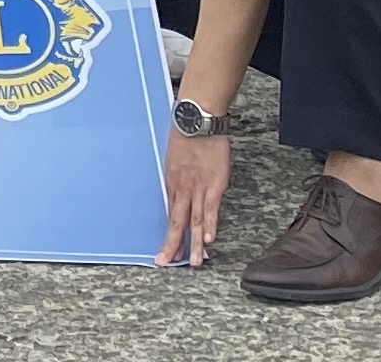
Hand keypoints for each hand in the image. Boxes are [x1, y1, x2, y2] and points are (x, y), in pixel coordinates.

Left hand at [158, 128, 229, 264]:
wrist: (196, 119)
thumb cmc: (184, 134)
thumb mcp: (173, 158)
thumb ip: (177, 178)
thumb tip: (179, 193)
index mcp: (171, 182)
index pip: (170, 216)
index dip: (169, 236)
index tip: (166, 253)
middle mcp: (181, 188)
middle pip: (177, 222)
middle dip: (173, 245)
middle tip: (167, 263)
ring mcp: (198, 187)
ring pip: (195, 220)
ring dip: (194, 243)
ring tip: (194, 262)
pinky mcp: (214, 184)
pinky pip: (211, 209)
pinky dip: (210, 224)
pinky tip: (209, 240)